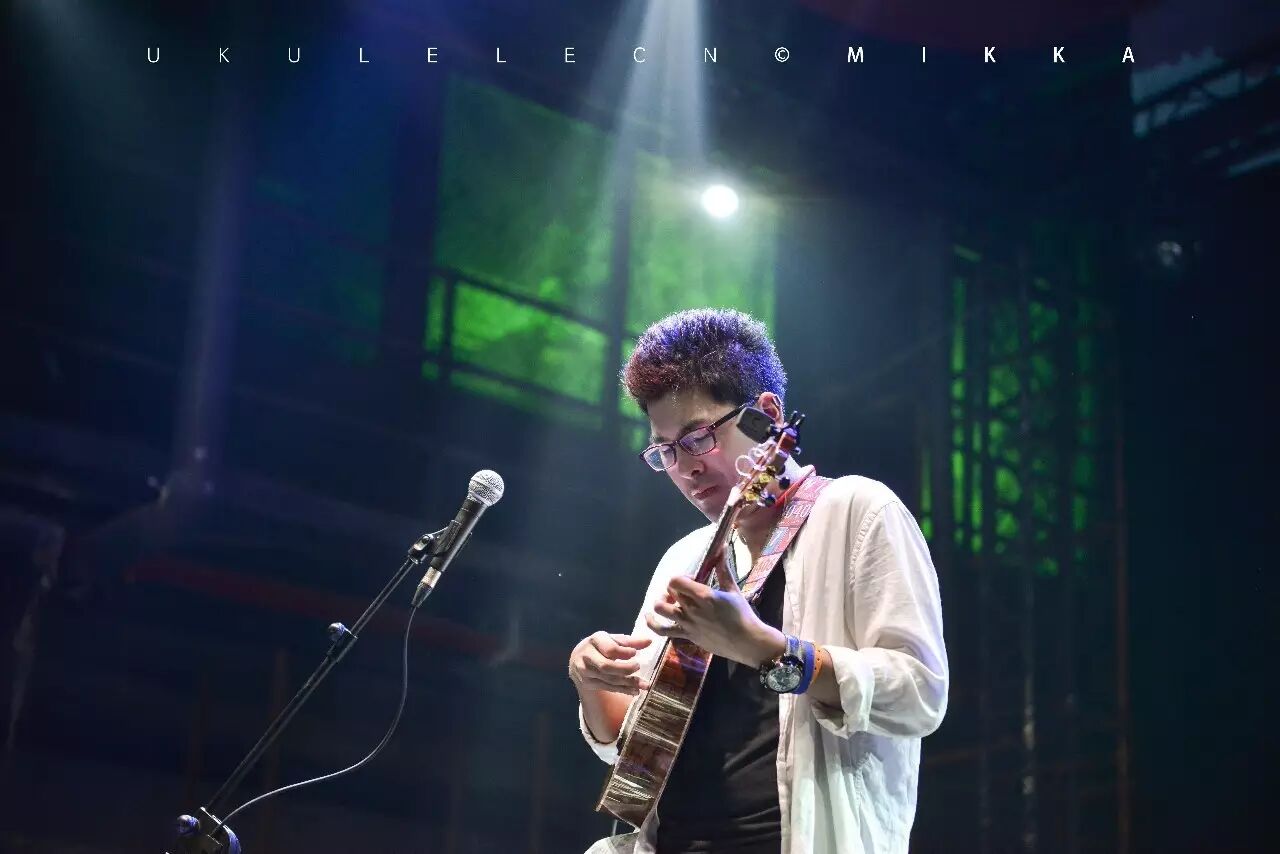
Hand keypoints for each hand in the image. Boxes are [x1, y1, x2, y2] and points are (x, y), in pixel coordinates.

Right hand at [569, 632, 652, 695]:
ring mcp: (585, 672)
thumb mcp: (612, 639)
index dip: (623, 652)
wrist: (578, 658)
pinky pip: (608, 688)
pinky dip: (623, 690)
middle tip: (638, 667)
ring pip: (609, 679)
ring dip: (628, 683)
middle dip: (624, 669)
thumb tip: (649, 642)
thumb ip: (630, 642)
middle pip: (606, 666)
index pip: (609, 649)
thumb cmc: (600, 646)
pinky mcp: (588, 683)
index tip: (635, 653)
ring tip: (644, 684)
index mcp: (594, 641)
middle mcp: (587, 656)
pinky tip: (635, 690)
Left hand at [644, 557, 784, 666]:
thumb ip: (723, 569)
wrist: (747, 642)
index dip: (680, 578)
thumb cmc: (742, 615)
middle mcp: (692, 609)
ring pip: (661, 609)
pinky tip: (649, 617)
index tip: (691, 580)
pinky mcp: (687, 636)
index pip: (676, 581)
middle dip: (674, 588)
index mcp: (704, 595)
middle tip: (683, 591)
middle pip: (670, 592)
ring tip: (668, 601)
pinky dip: (652, 623)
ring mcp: (687, 624)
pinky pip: (662, 631)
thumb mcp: (733, 590)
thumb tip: (721, 548)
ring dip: (661, 602)